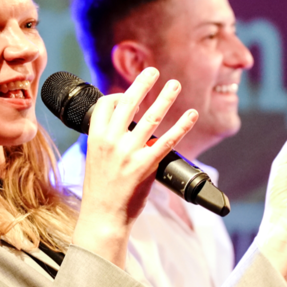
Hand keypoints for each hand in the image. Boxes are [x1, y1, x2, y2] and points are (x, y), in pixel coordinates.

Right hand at [72, 67, 197, 269]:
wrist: (103, 216)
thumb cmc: (100, 191)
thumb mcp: (96, 159)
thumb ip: (108, 141)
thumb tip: (125, 128)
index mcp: (95, 138)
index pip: (106, 105)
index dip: (119, 95)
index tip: (129, 94)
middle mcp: (111, 141)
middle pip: (128, 103)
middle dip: (143, 83)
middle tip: (153, 71)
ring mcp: (129, 152)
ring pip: (151, 117)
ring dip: (165, 97)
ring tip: (174, 85)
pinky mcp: (146, 165)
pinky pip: (167, 140)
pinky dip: (182, 125)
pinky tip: (191, 115)